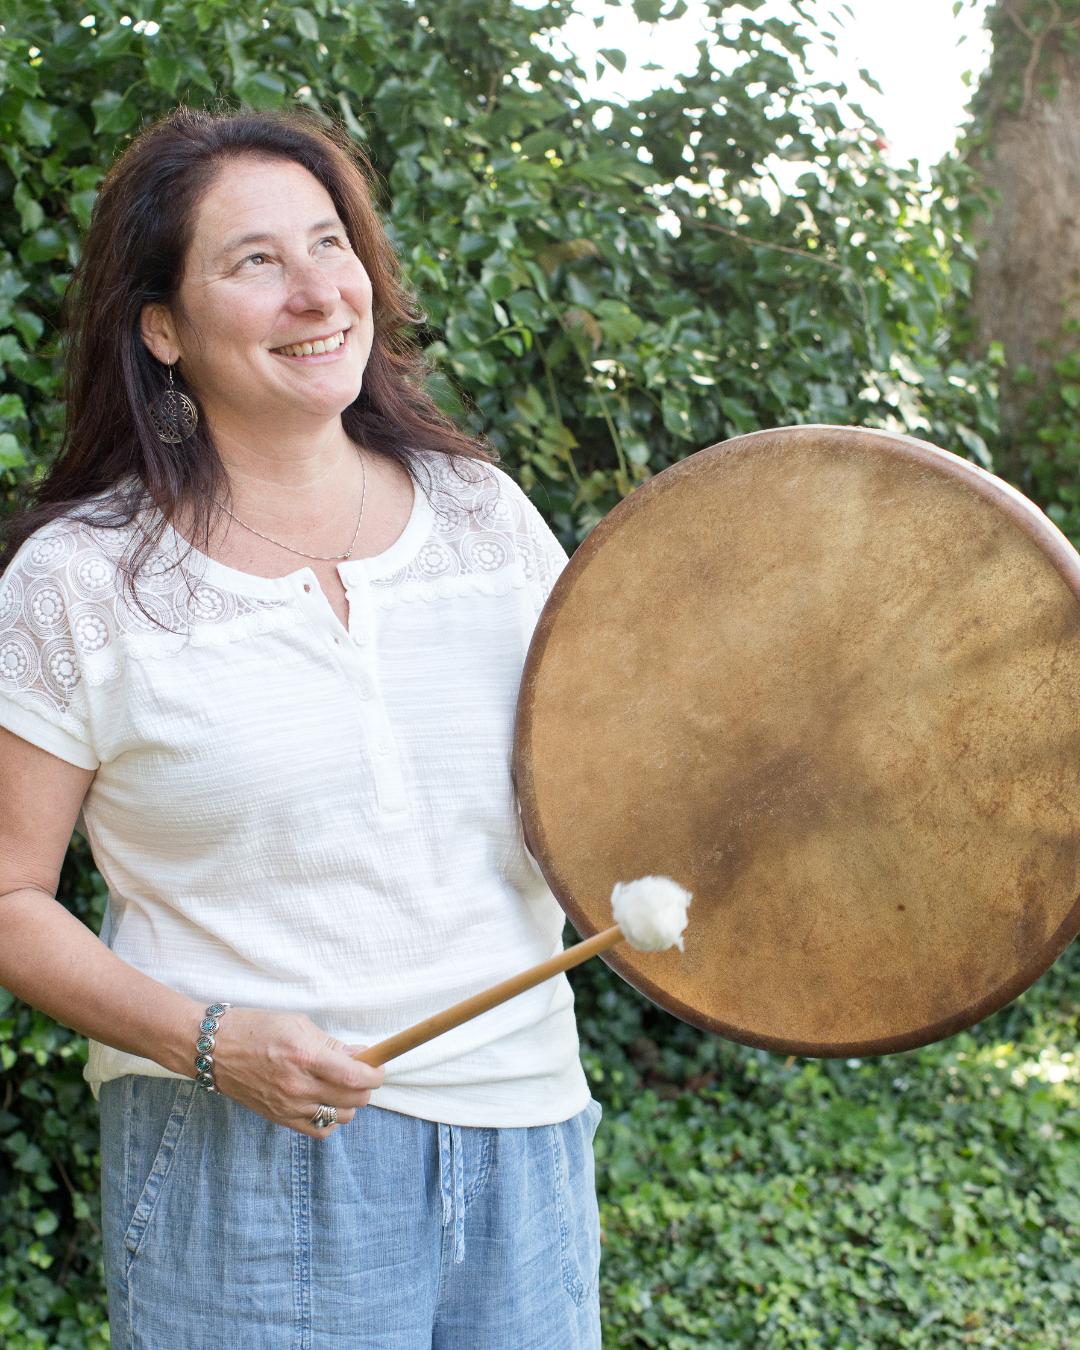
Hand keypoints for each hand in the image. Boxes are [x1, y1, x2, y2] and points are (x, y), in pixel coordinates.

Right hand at [204, 1008, 384, 1136]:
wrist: (213, 1050)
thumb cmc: (255, 1028)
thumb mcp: (297, 1024)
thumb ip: (331, 1044)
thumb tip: (361, 1056)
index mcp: (305, 1057)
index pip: (356, 1076)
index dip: (376, 1073)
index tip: (379, 1066)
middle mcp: (299, 1086)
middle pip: (354, 1099)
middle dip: (367, 1086)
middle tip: (363, 1072)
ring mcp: (288, 1106)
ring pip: (341, 1116)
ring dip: (350, 1102)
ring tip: (342, 1085)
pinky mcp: (279, 1118)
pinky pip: (319, 1129)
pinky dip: (331, 1119)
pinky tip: (327, 1102)